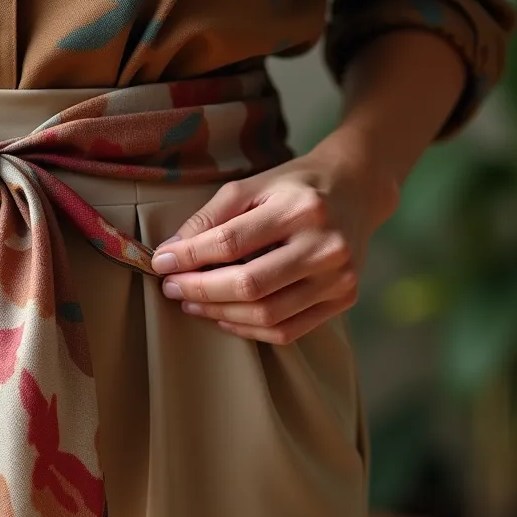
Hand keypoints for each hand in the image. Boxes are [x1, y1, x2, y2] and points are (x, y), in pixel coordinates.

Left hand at [151, 148, 397, 343]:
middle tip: (172, 288)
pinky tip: (224, 316)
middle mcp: (326, 246)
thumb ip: (210, 218)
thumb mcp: (250, 186)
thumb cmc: (295, 187)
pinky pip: (288, 331)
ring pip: (267, 315)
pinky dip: (248, 330)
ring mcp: (339, 277)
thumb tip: (170, 255)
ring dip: (219, 314)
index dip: (190, 257)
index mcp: (301, 209)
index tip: (161, 263)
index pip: (232, 242)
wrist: (356, 190)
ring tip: (192, 302)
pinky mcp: (344, 299)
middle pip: (250, 285)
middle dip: (201, 290)